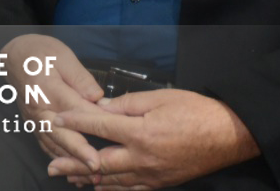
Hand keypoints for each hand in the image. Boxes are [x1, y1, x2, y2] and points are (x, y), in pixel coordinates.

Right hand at [2, 35, 108, 174]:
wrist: (14, 57)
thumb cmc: (41, 54)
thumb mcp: (63, 56)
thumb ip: (80, 78)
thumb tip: (97, 97)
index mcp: (47, 88)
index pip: (75, 108)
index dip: (95, 121)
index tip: (112, 132)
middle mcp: (38, 108)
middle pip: (61, 133)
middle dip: (80, 151)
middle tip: (97, 166)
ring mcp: (34, 120)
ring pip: (53, 144)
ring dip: (71, 160)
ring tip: (89, 172)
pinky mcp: (33, 126)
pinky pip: (46, 145)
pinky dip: (59, 158)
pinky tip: (72, 167)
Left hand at [46, 88, 258, 187]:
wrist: (228, 135)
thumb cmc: (195, 111)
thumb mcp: (160, 98)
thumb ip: (127, 104)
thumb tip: (102, 107)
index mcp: (140, 132)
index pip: (99, 126)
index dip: (76, 122)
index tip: (56, 120)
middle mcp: (142, 158)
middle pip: (99, 163)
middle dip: (73, 163)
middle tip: (51, 166)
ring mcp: (152, 174)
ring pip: (113, 180)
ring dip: (88, 179)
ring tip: (69, 177)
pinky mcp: (161, 182)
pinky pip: (131, 189)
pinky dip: (113, 188)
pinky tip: (100, 187)